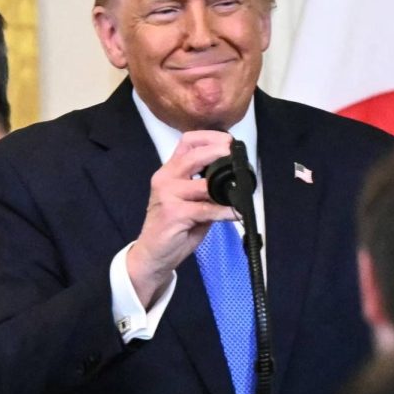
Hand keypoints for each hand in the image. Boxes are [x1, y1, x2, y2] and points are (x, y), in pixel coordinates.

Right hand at [127, 131, 236, 306]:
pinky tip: (235, 213)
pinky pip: (206, 209)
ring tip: (241, 193)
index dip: (209, 138)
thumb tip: (234, 180)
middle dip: (218, 152)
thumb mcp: (190, 202)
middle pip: (193, 155)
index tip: (228, 142)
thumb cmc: (173, 229)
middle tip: (235, 157)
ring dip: (226, 188)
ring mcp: (167, 195)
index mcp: (169, 172)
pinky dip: (224, 211)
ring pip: (203, 184)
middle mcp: (165, 179)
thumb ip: (206, 189)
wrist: (152, 255)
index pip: (187, 142)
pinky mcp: (173, 214)